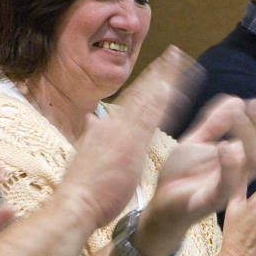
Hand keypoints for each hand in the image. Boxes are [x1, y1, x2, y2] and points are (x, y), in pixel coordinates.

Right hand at [56, 45, 198, 228]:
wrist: (75, 203)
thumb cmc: (83, 189)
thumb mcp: (87, 155)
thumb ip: (94, 135)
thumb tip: (93, 119)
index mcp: (106, 127)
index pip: (132, 100)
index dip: (148, 82)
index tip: (160, 69)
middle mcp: (114, 124)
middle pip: (142, 91)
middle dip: (160, 71)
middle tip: (176, 51)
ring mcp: (122, 132)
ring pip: (148, 98)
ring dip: (165, 76)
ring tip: (180, 58)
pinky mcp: (130, 145)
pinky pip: (149, 118)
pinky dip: (160, 101)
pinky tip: (172, 85)